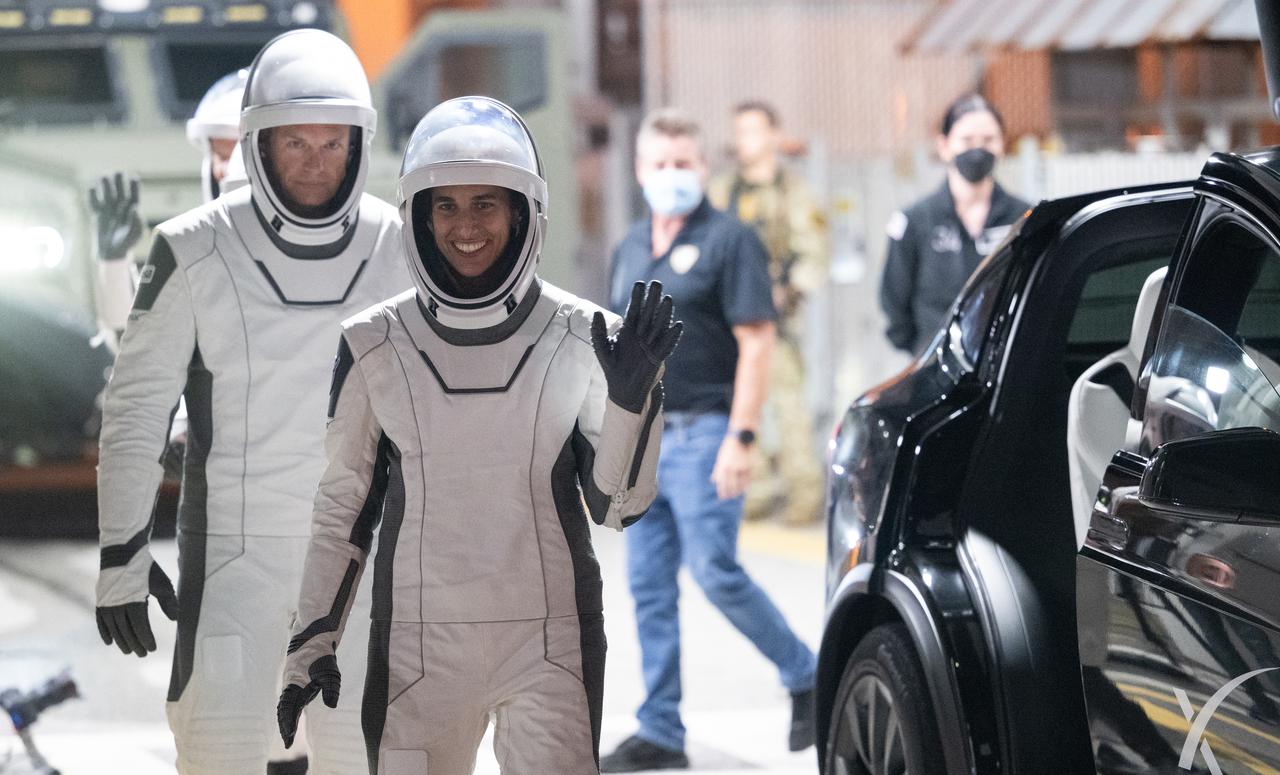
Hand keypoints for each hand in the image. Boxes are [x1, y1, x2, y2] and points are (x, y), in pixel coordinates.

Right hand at [88, 172, 142, 261]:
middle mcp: (120, 209)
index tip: (133, 177)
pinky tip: (92, 188)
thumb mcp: (135, 234)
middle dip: (119, 182)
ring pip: (107, 194)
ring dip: (106, 185)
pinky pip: (94, 202)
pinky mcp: (98, 215)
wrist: (112, 253)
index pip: (134, 196)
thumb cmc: (127, 244)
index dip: (134, 186)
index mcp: (132, 212)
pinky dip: (93, 195)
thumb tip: (135, 207)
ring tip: (104, 177)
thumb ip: (137, 221)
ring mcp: (109, 211)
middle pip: (120, 191)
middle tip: (117, 173)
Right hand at [95, 562, 177, 656]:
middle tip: (143, 654)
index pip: (140, 626)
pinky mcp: (100, 601)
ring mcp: (107, 603)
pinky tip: (110, 642)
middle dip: (135, 644)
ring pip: (113, 629)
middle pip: (126, 631)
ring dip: (121, 641)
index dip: (146, 639)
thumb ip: (168, 602)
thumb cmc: (146, 569)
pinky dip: (105, 632)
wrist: (122, 553)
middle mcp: (117, 604)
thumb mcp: (162, 583)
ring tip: (129, 651)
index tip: (153, 649)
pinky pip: (100, 621)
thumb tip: (175, 619)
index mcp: (134, 600)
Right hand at [278, 655, 340, 748]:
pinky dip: (288, 710)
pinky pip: (288, 699)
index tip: (289, 738)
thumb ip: (331, 689)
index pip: (288, 709)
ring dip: (286, 720)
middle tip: (288, 743)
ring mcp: (290, 684)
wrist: (312, 638)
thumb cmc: (322, 656)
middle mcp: (289, 686)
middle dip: (285, 726)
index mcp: (294, 685)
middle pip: (284, 710)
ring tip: (289, 735)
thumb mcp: (330, 672)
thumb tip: (332, 705)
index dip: (288, 724)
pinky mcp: (294, 682)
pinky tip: (291, 719)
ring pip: (285, 705)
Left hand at [591, 281, 682, 413]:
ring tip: (668, 299)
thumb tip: (596, 312)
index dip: (638, 297)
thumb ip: (598, 331)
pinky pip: (666, 345)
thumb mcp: (602, 349)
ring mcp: (651, 345)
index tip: (640, 283)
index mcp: (628, 331)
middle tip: (657, 283)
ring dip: (664, 313)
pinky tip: (677, 325)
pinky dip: (672, 336)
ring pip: (659, 326)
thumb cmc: (613, 368)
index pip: (634, 310)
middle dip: (653, 299)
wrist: (622, 390)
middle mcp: (641, 335)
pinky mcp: (657, 358)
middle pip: (649, 314)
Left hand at [710, 435, 753, 499]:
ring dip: (739, 490)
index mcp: (722, 467)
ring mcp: (739, 468)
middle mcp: (730, 469)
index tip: (722, 497)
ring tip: (737, 494)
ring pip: (740, 483)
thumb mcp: (720, 459)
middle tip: (730, 497)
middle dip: (730, 493)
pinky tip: (745, 488)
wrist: (739, 437)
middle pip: (730, 485)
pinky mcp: (748, 466)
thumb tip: (712, 480)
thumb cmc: (728, 448)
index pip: (721, 483)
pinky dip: (746, 484)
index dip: (722, 491)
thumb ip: (717, 470)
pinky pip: (747, 478)